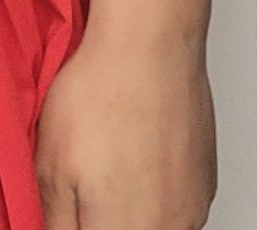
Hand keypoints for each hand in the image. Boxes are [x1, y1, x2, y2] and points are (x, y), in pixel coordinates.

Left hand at [33, 30, 217, 227]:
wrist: (149, 45)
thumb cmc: (101, 94)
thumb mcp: (50, 165)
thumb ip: (54, 220)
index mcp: (121, 229)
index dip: (76, 221)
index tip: (70, 204)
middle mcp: (165, 229)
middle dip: (101, 216)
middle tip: (86, 182)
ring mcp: (192, 210)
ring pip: (154, 226)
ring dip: (131, 211)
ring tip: (111, 167)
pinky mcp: (206, 185)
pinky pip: (178, 210)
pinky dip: (157, 196)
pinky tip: (136, 159)